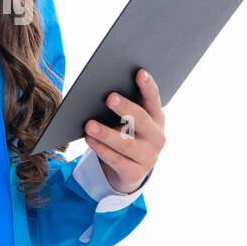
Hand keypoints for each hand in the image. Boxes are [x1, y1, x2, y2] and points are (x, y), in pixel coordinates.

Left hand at [84, 68, 164, 193]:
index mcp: (157, 119)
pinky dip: (101, 149)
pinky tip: (89, 140)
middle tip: (109, 96)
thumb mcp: (130, 122)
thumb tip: (103, 90)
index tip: (139, 72)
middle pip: (141, 120)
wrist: (129, 171)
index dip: (148, 87)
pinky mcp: (135, 173)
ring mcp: (148, 157)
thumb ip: (123, 108)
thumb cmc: (127, 136)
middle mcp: (156, 138)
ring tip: (89, 124)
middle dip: (125, 108)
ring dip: (107, 133)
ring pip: (126, 143)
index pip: (154, 100)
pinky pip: (116, 160)